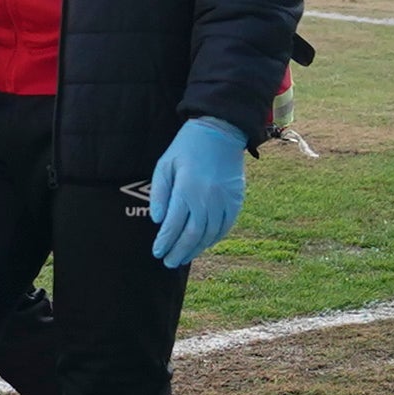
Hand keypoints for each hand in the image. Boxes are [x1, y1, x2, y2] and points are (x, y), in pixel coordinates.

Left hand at [147, 117, 248, 266]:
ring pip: (209, 234)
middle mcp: (207, 199)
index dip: (165, 242)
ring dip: (195, 249)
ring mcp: (224, 202)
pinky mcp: (236, 201)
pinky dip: (213, 239)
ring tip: (182, 258)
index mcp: (187, 189)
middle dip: (178, 251)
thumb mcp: (165, 165)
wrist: (220, 131)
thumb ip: (160, 194)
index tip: (157, 252)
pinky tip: (203, 245)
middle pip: (192, 234)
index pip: (174, 225)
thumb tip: (158, 221)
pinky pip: (225, 227)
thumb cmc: (186, 147)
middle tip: (168, 262)